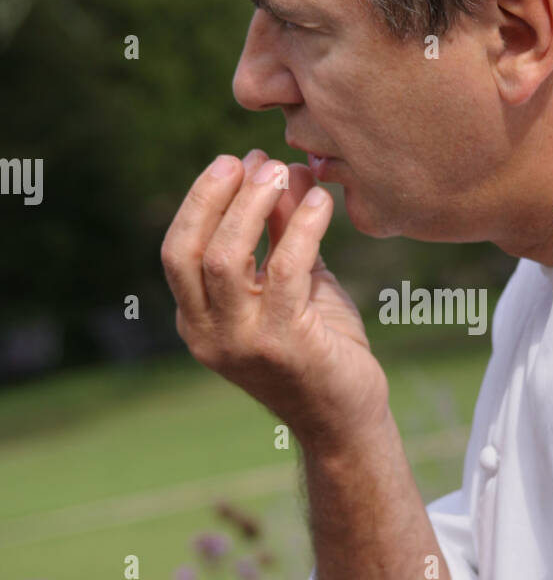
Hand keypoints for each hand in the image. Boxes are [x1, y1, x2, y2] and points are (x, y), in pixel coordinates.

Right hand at [160, 151, 389, 449]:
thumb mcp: (295, 284)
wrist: (347, 419)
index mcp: (197, 321)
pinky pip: (286, 270)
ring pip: (225, 258)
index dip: (202, 200)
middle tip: (255, 160)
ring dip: (253, 205)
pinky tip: (321, 203)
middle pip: (189, 250)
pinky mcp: (285, 345)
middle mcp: (208, 335)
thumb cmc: (320, 349)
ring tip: (284, 171)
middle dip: (216, 196)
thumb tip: (280, 169)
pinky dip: (302, 227)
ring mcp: (242, 343)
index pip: (178, 250)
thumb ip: (281, 234)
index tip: (236, 162)